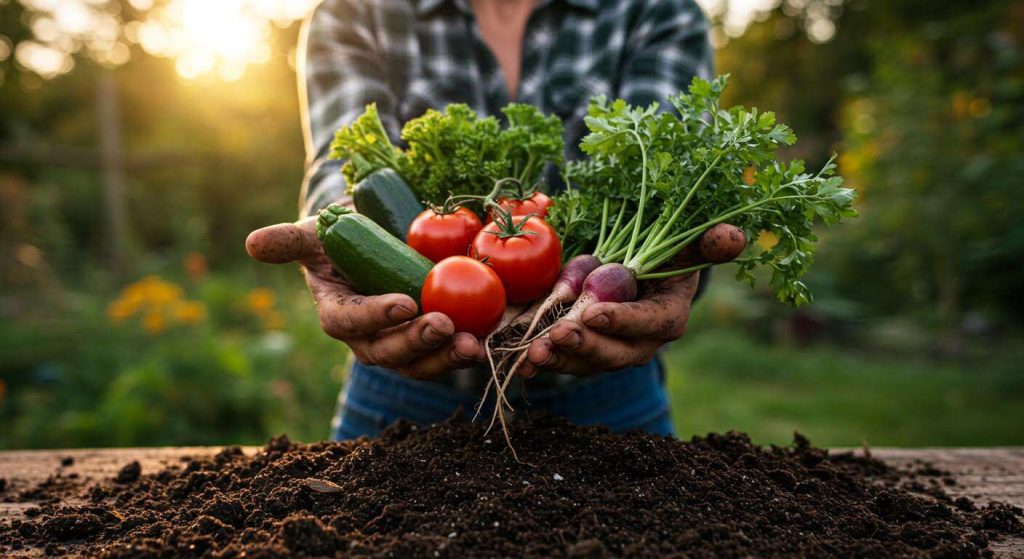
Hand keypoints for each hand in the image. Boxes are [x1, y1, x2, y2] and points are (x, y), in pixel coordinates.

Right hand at [245, 216, 482, 379]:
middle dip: (415, 343)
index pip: (350, 323)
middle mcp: (367, 339)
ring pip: (420, 364)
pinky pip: (447, 355)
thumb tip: (253, 243)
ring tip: (470, 345)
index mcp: (337, 314)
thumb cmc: (341, 238)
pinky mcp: (431, 344)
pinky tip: (487, 341)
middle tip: (443, 325)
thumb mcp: (316, 234)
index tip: (403, 304)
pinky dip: (466, 351)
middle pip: (388, 352)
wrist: (376, 242)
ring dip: (445, 358)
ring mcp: (401, 345)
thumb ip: (290, 241)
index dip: (374, 317)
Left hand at [520, 225, 742, 376]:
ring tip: (535, 352)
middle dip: (586, 345)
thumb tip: (733, 236)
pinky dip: (545, 363)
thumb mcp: (686, 245)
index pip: (649, 323)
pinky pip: (566, 362)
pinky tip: (524, 362)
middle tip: (558, 334)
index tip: (594, 313)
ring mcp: (612, 352)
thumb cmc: (665, 256)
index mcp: (669, 318)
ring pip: (587, 363)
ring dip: (561, 359)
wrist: (640, 275)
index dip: (623, 320)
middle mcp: (642, 344)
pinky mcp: (586, 354)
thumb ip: (708, 243)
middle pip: (616, 353)